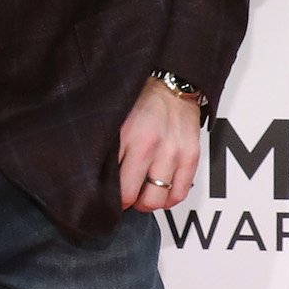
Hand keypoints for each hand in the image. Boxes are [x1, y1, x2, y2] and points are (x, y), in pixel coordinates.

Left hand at [118, 76, 202, 211]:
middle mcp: (153, 147)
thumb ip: (110, 148)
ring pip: (160, 200)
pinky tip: (161, 192)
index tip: (109, 197)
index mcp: (130, 137)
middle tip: (126, 196)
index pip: (119, 187)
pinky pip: (180, 194)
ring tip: (143, 193)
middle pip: (139, 199)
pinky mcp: (191, 157)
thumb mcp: (117, 121)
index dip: (113, 198)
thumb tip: (98, 177)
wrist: (173, 85)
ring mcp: (174, 154)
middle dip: (130, 203)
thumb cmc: (142, 100)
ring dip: (149, 202)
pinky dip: (169, 199)